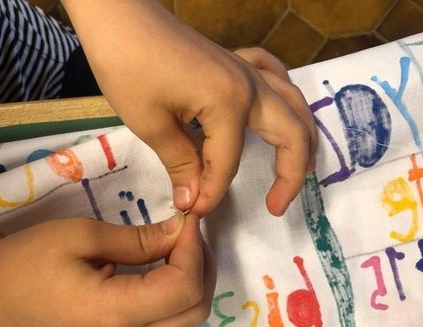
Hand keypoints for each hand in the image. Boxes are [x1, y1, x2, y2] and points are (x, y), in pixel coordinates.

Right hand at [0, 214, 214, 326]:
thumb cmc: (29, 259)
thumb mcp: (82, 235)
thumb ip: (138, 239)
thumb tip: (179, 231)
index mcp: (117, 311)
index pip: (184, 288)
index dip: (193, 250)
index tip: (186, 217)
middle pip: (195, 309)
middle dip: (202, 266)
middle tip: (186, 230)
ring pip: (187, 316)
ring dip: (194, 278)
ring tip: (179, 242)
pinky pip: (168, 316)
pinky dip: (179, 288)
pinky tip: (167, 260)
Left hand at [63, 0, 316, 216]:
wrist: (119, 17)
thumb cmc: (128, 67)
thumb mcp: (151, 124)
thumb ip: (180, 164)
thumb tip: (193, 200)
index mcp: (229, 103)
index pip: (227, 164)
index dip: (211, 193)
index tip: (192, 212)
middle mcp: (250, 86)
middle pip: (291, 134)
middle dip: (291, 176)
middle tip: (277, 207)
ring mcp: (247, 70)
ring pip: (294, 105)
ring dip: (303, 138)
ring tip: (301, 169)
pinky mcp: (237, 61)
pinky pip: (274, 75)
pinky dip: (284, 95)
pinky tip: (278, 108)